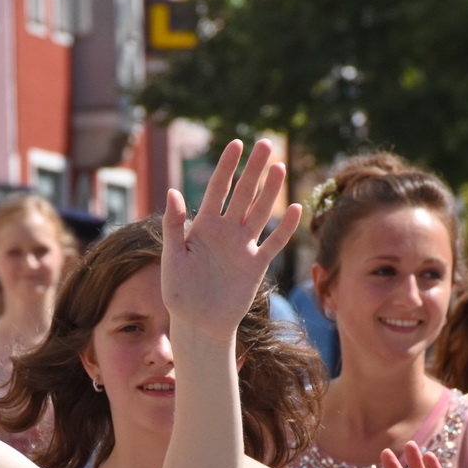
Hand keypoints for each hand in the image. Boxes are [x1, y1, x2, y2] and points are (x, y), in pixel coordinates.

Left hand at [161, 139, 300, 347]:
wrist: (197, 324)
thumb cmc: (178, 292)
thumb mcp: (172, 257)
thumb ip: (174, 225)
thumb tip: (173, 191)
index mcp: (203, 226)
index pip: (217, 189)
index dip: (227, 167)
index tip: (237, 144)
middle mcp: (225, 232)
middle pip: (242, 194)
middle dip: (253, 170)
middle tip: (265, 144)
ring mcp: (243, 247)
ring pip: (260, 213)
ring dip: (270, 192)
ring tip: (279, 167)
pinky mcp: (256, 265)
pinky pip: (273, 243)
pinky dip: (285, 228)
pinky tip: (295, 209)